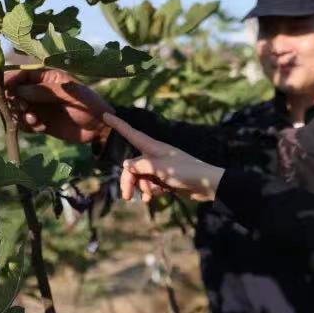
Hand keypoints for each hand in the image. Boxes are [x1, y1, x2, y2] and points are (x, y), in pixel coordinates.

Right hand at [4, 68, 113, 143]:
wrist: (100, 128)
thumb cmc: (89, 104)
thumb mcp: (69, 94)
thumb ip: (44, 91)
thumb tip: (18, 90)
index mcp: (47, 78)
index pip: (22, 75)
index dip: (10, 80)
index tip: (2, 89)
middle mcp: (39, 91)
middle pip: (14, 92)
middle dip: (14, 101)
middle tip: (22, 109)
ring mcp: (39, 107)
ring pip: (17, 109)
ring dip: (21, 115)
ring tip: (35, 120)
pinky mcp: (41, 122)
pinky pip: (25, 124)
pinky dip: (28, 126)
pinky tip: (41, 128)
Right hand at [102, 113, 223, 201]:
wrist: (207, 185)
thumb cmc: (186, 172)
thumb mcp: (160, 168)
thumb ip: (141, 166)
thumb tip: (126, 164)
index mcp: (153, 147)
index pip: (131, 134)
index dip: (118, 125)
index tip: (106, 114)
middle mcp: (155, 156)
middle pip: (132, 166)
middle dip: (128, 181)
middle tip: (126, 197)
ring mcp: (160, 168)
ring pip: (141, 178)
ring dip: (144, 188)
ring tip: (153, 194)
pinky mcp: (166, 180)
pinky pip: (151, 185)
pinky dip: (152, 191)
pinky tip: (153, 198)